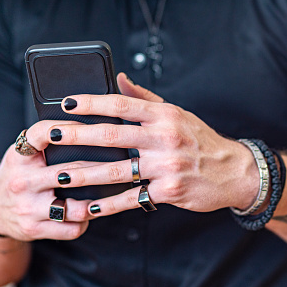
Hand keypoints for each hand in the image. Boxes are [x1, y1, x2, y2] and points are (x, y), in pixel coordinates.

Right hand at [0, 120, 97, 240]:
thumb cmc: (19, 174)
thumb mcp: (24, 154)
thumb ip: (47, 145)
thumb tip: (92, 132)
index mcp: (20, 157)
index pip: (40, 134)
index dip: (68, 127)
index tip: (91, 126)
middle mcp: (22, 181)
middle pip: (69, 172)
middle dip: (99, 169)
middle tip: (120, 166)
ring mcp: (28, 207)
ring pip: (74, 208)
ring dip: (96, 203)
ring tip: (108, 195)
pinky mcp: (34, 229)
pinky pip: (71, 229)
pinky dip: (86, 222)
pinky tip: (92, 213)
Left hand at [51, 73, 259, 215]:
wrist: (234, 171)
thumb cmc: (203, 141)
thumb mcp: (179, 114)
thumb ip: (146, 98)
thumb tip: (119, 79)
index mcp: (165, 115)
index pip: (122, 104)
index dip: (92, 102)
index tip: (67, 103)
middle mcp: (165, 138)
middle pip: (113, 135)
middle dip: (78, 135)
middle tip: (52, 135)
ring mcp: (167, 166)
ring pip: (117, 170)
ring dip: (84, 174)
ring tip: (59, 176)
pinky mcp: (169, 191)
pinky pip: (132, 199)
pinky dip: (108, 205)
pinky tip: (88, 207)